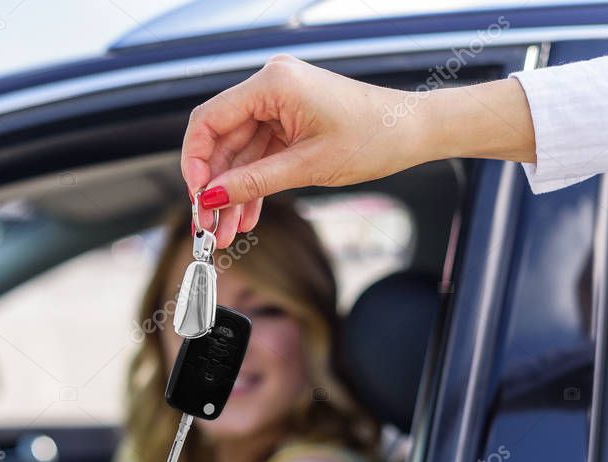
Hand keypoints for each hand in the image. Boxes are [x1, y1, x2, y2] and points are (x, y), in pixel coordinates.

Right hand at [182, 54, 432, 246]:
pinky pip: (258, 157)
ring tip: (225, 232)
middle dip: (214, 186)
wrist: (413, 131)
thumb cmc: (372, 136)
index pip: (209, 119)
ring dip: (231, 194)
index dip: (195, 160)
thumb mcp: (307, 166)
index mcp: (272, 84)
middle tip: (207, 224)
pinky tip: (245, 217)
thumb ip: (254, 181)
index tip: (196, 196)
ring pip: (238, 154)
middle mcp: (271, 88)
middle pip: (221, 140)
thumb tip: (212, 197)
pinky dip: (252, 186)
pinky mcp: (289, 123)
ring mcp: (279, 106)